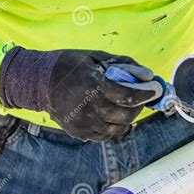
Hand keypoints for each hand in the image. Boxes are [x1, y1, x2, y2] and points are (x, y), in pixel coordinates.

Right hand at [0, 48, 161, 140]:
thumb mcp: (95, 57)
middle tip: (141, 99)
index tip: (154, 90)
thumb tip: (146, 75)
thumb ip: (123, 64)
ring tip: (125, 108)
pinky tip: (110, 116)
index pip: (128, 97)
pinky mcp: (78, 132)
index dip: (145, 95)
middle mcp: (88, 107)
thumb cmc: (70, 65)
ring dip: (127, 120)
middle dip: (138, 108)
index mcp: (93, 86)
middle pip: (125, 117)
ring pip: (116, 129)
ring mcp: (82, 123)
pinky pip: (104, 136)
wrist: (39, 82)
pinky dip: (112, 127)